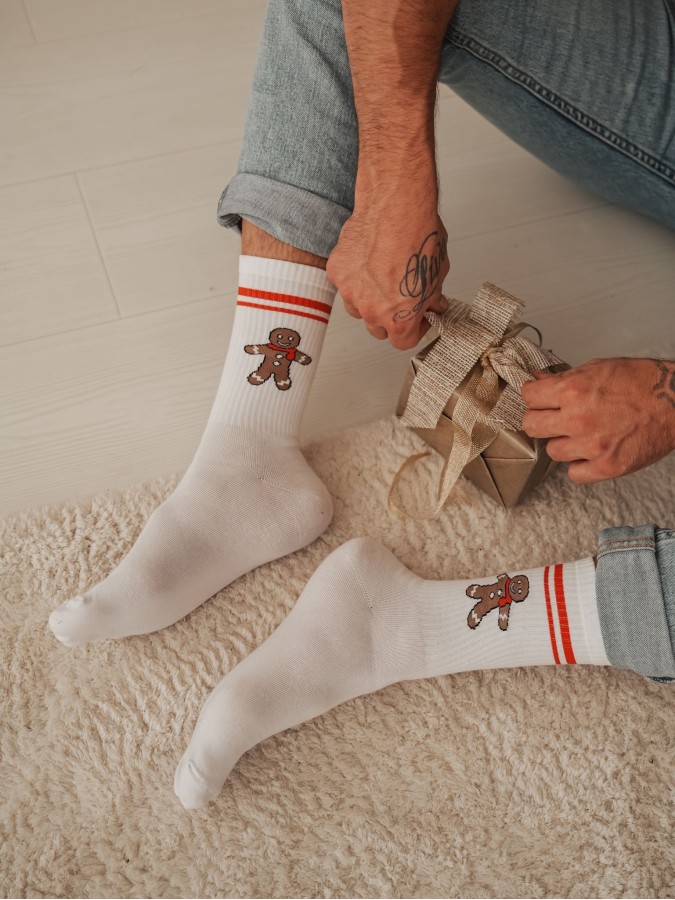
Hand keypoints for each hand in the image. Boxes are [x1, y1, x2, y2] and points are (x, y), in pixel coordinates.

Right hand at [326, 200, 449, 349]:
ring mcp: (351, 293)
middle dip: (390, 318)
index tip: (417, 320)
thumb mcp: (438, 273)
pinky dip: (354, 277)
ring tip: (381, 277)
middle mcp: (372, 311)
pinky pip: (345, 284)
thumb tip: (433, 303)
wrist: (396, 208)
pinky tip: (368, 261)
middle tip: (399, 298)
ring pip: (357, 308)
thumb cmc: (418, 236)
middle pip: (378, 329)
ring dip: (368, 300)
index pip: (403, 342)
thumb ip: (432, 296)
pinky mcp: (337, 273)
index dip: (413, 330)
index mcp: (399, 320)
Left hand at [521, 357, 674, 483]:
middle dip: (540, 420)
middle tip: (554, 419)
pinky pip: (574, 474)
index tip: (540, 400)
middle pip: (532, 426)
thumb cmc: (642, 382)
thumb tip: (537, 381)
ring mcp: (592, 445)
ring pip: (553, 451)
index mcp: (573, 390)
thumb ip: (564, 378)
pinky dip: (580, 466)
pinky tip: (591, 453)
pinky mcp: (607, 466)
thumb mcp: (599, 368)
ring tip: (582, 434)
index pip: (529, 396)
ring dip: (563, 443)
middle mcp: (578, 418)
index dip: (534, 397)